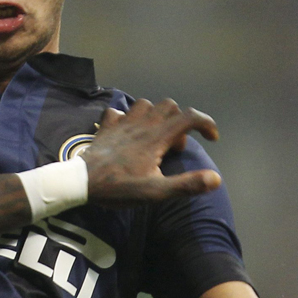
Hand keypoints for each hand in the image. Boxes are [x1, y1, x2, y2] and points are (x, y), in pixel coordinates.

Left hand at [80, 98, 220, 206]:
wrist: (81, 182)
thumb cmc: (119, 188)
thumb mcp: (156, 192)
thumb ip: (186, 184)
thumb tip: (215, 179)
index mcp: (156, 137)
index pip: (189, 117)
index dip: (206, 124)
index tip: (212, 138)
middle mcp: (141, 124)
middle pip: (169, 106)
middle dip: (180, 121)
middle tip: (174, 147)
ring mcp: (122, 122)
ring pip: (145, 104)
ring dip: (155, 116)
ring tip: (154, 138)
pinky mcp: (106, 126)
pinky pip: (119, 111)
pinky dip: (127, 117)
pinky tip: (128, 132)